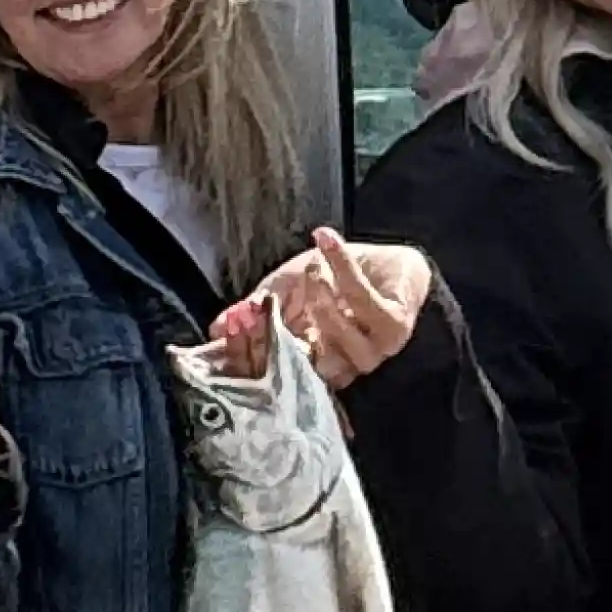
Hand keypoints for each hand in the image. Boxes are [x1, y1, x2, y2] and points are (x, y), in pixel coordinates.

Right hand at [244, 229, 429, 387]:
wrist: (392, 266)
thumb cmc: (338, 280)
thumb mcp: (287, 289)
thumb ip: (256, 307)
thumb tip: (217, 326)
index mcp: (312, 361)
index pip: (276, 370)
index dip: (250, 352)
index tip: (228, 330)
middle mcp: (339, 366)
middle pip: (300, 365)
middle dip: (274, 336)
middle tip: (254, 309)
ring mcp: (369, 351)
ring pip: (336, 337)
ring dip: (320, 298)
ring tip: (312, 270)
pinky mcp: (393, 328)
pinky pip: (362, 302)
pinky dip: (341, 267)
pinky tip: (326, 242)